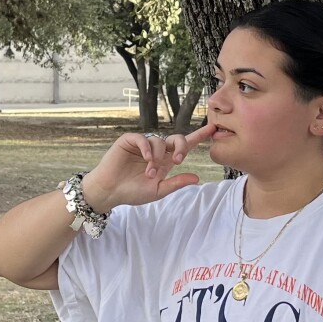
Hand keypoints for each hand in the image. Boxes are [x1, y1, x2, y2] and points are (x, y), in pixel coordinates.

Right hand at [82, 124, 215, 212]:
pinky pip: (143, 139)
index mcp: (165, 161)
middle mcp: (156, 150)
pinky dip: (147, 149)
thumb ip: (176, 183)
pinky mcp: (129, 141)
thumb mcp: (158, 190)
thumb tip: (197, 178)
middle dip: (181, 146)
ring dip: (157, 158)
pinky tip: (146, 160)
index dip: (198, 137)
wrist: (110, 192)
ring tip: (149, 173)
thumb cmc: (132, 192)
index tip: (212, 129)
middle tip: (178, 159)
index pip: (184, 146)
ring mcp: (143, 144)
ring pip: (159, 141)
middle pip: (176, 138)